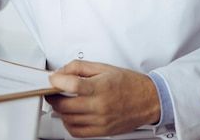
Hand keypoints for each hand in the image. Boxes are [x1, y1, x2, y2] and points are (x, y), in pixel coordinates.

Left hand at [46, 60, 160, 137]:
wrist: (148, 99)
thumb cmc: (129, 83)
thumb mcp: (104, 67)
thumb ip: (80, 67)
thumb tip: (63, 71)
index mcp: (100, 87)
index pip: (72, 85)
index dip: (57, 81)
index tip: (53, 78)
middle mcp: (99, 106)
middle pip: (65, 105)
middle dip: (54, 97)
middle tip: (52, 90)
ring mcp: (100, 121)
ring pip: (68, 120)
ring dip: (59, 111)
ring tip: (60, 102)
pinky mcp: (102, 131)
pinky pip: (77, 132)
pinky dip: (68, 124)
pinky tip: (69, 116)